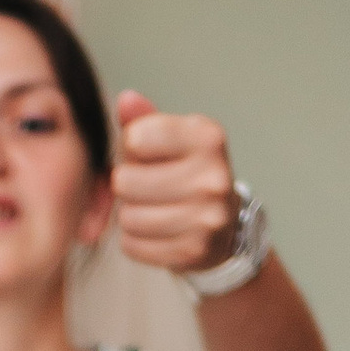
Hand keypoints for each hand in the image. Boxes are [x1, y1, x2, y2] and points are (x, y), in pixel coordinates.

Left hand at [110, 91, 241, 280]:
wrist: (223, 226)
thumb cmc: (186, 172)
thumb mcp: (172, 138)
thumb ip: (145, 119)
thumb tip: (126, 99)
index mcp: (208, 137)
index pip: (136, 137)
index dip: (130, 147)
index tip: (147, 153)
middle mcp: (214, 176)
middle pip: (125, 181)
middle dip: (126, 184)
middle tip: (145, 186)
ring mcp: (207, 217)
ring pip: (127, 217)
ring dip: (129, 214)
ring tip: (150, 208)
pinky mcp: (194, 250)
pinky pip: (133, 246)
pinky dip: (135, 241)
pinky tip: (155, 232)